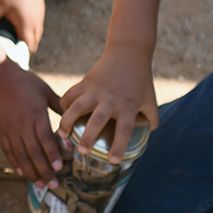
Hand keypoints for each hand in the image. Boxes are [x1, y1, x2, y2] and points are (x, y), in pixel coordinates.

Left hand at [0, 0, 45, 51]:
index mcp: (27, 25)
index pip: (28, 48)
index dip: (22, 56)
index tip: (13, 62)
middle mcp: (37, 22)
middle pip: (34, 43)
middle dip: (24, 50)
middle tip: (11, 55)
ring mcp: (40, 14)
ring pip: (37, 34)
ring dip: (28, 40)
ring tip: (15, 43)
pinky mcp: (40, 7)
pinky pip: (37, 25)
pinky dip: (31, 30)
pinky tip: (20, 27)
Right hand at [0, 62, 63, 183]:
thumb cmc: (24, 81)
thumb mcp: (45, 90)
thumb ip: (59, 106)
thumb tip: (75, 117)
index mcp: (35, 114)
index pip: (44, 138)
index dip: (52, 154)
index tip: (59, 167)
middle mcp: (21, 125)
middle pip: (33, 152)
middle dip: (44, 170)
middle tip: (54, 184)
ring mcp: (10, 129)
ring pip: (20, 155)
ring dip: (30, 171)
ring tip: (40, 184)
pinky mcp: (1, 130)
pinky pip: (8, 150)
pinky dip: (15, 163)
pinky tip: (22, 173)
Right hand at [58, 45, 158, 164]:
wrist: (129, 51)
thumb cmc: (141, 78)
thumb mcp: (150, 99)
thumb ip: (152, 118)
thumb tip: (148, 133)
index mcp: (129, 106)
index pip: (125, 130)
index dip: (119, 147)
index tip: (113, 161)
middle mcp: (112, 99)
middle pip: (97, 121)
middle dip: (88, 138)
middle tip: (82, 152)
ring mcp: (97, 89)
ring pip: (78, 107)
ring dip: (68, 122)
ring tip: (62, 135)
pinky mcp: (87, 81)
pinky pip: (71, 93)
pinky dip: (64, 103)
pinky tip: (60, 114)